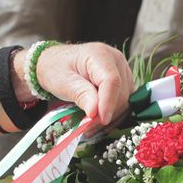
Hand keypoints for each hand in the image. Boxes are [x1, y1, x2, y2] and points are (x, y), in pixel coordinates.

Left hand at [12, 42, 132, 127]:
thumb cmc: (57, 69)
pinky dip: (113, 114)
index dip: (108, 103)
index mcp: (100, 55)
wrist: (56, 63)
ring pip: (126, 100)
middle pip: (121, 92)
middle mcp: (116, 61)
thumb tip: (94, 112)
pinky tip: (99, 122)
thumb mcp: (63, 82)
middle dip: (107, 113)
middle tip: (88, 127)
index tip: (100, 120)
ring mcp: (122, 71)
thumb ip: (80, 94)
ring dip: (111, 117)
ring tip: (91, 127)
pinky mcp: (123, 82)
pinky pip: (124, 102)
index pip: (112, 80)